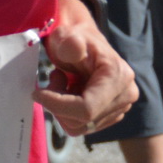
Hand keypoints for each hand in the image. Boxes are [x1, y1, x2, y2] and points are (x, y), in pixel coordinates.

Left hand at [34, 1, 136, 136]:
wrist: (82, 42)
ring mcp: (121, 107)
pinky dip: (68, 112)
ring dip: (62, 109)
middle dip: (58, 104)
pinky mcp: (112, 115)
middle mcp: (126, 95)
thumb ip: (69, 42)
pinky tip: (70, 92)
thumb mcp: (66, 36)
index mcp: (118, 76)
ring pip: (80, 127)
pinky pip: (81, 126)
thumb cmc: (72, 39)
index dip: (57, 105)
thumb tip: (73, 49)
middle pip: (83, 121)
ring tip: (62, 83)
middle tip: (54, 78)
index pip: (86, 109)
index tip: (36, 93)